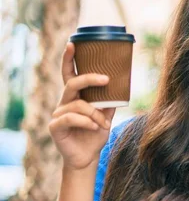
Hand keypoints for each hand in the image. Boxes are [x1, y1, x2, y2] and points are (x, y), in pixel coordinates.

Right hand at [48, 43, 115, 170]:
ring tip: (103, 124)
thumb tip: (122, 86)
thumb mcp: (106, 116)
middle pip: (72, 83)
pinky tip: (95, 127)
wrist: (87, 157)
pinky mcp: (55, 126)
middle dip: (89, 78)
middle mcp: (65, 103)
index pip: (69, 74)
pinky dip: (87, 122)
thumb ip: (110, 102)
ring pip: (78, 104)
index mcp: (76, 97)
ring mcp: (58, 114)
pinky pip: (72, 118)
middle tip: (106, 79)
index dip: (68, 59)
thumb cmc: (95, 134)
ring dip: (95, 113)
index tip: (73, 43)